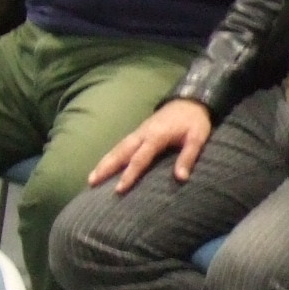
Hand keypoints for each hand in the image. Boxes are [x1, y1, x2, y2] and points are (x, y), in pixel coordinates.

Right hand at [88, 99, 213, 191]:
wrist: (190, 100)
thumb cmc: (195, 121)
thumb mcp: (197, 138)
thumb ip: (188, 157)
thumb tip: (181, 178)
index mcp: (156, 136)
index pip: (140, 158)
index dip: (129, 174)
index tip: (119, 189)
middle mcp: (143, 133)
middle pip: (121, 152)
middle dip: (106, 167)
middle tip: (91, 182)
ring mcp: (139, 131)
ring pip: (118, 147)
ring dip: (104, 162)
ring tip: (91, 177)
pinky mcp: (139, 131)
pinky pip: (121, 144)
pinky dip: (111, 155)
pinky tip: (104, 164)